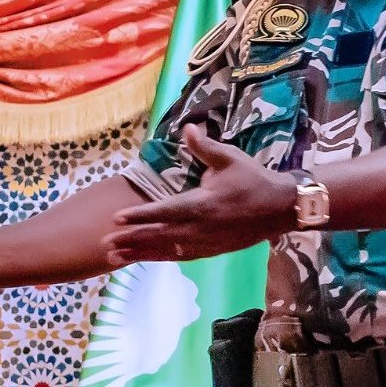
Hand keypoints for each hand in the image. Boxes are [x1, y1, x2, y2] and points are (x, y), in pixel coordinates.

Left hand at [105, 124, 295, 265]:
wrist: (280, 209)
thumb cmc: (253, 180)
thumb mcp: (230, 158)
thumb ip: (204, 147)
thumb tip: (187, 128)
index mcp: (203, 204)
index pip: (165, 211)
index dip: (140, 216)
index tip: (117, 219)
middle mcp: (200, 228)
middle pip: (159, 236)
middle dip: (131, 239)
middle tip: (105, 243)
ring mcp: (205, 243)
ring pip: (166, 250)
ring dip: (140, 253)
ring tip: (114, 256)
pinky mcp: (210, 251)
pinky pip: (179, 256)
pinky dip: (159, 257)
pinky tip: (143, 258)